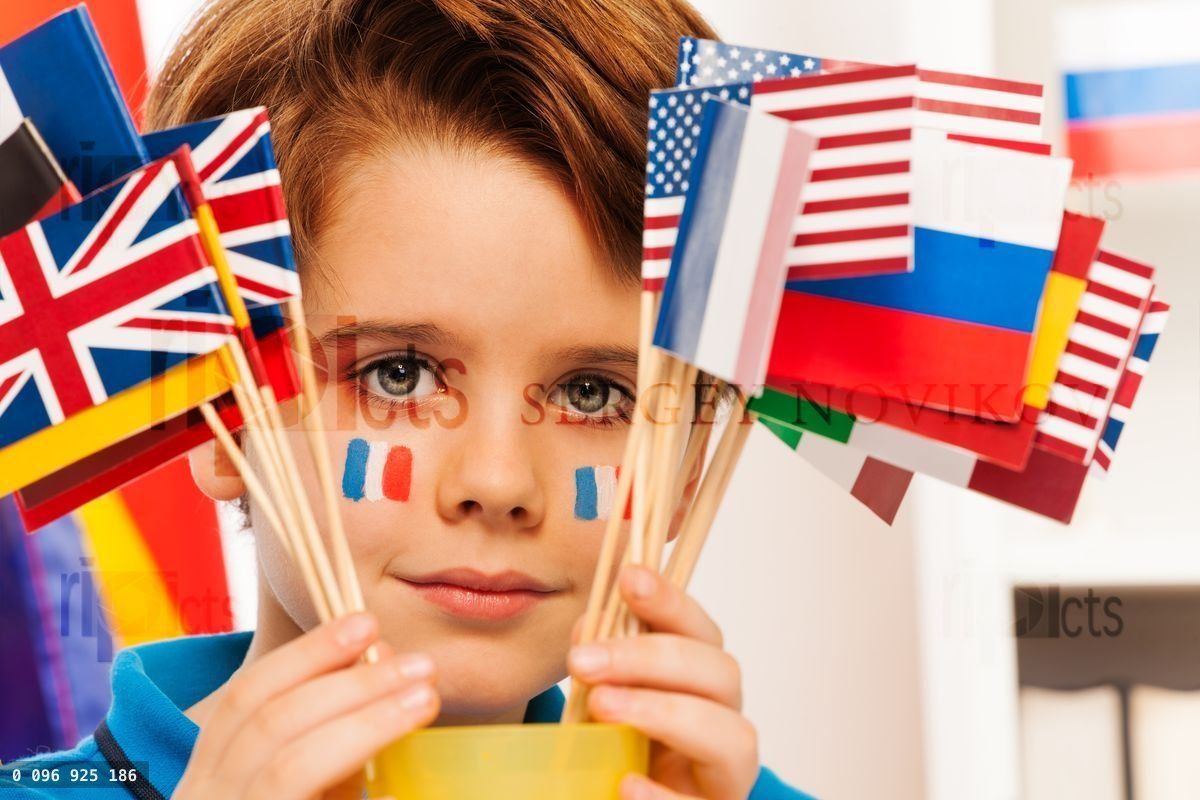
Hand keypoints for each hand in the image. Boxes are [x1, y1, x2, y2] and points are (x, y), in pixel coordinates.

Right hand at [173, 612, 439, 799]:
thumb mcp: (300, 789)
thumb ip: (330, 745)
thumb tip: (387, 669)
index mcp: (210, 778)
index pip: (244, 701)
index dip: (305, 656)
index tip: (365, 623)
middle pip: (269, 725)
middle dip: (349, 685)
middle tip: (419, 664)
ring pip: (288, 767)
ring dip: (362, 721)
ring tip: (424, 697)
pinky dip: (353, 775)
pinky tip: (393, 773)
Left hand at [568, 565, 758, 799]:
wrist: (616, 799)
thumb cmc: (618, 750)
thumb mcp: (607, 699)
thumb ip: (603, 661)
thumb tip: (589, 627)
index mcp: (704, 685)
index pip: (702, 633)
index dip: (672, 601)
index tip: (629, 577)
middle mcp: (726, 723)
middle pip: (721, 674)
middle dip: (653, 657)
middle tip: (585, 660)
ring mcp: (725, 776)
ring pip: (731, 736)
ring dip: (664, 712)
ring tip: (601, 706)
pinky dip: (663, 796)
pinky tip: (626, 783)